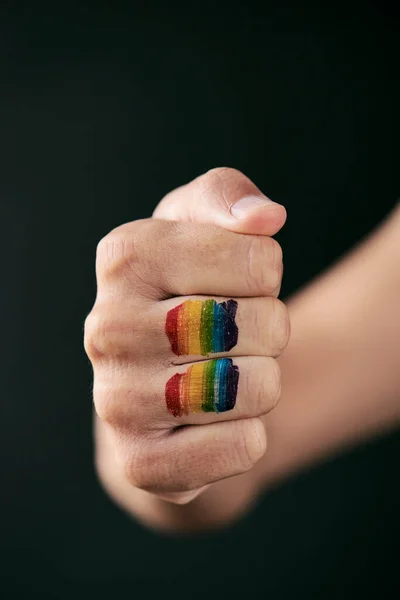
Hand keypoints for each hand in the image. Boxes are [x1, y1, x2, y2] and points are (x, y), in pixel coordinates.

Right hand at [84, 167, 289, 503]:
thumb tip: (264, 218)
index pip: (260, 258)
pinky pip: (243, 447)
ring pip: (255, 387)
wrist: (161, 380)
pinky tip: (214, 420)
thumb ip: (229, 197)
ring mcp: (115, 400)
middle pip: (263, 323)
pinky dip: (248, 434)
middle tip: (233, 333)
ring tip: (224, 373)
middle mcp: (106, 327)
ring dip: (261, 381)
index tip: (237, 280)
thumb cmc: (189, 293)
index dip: (266, 272)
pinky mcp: (138, 462)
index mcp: (124, 257)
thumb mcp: (202, 227)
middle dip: (268, 328)